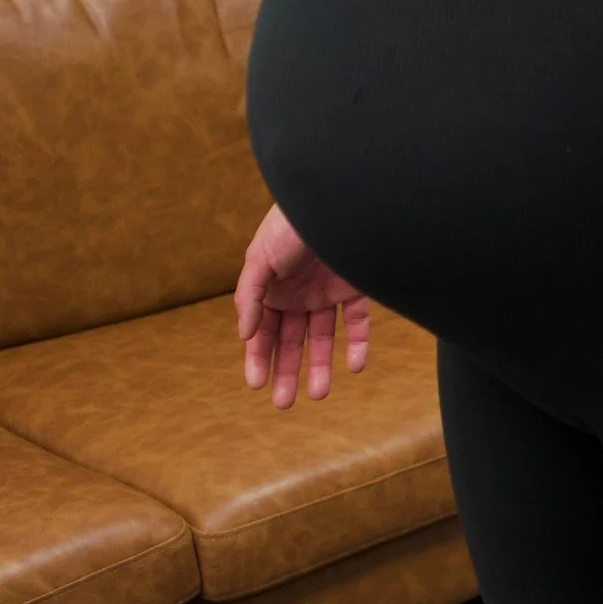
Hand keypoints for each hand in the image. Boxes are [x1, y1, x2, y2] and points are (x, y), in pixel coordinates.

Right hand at [235, 204, 368, 408]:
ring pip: (323, 336)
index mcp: (270, 288)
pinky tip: (355, 366)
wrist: (336, 200)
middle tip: (284, 403)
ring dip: (321, 364)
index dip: (257, 357)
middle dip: (287, 370)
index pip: (262, 330)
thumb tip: (245, 334)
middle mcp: (298, 293)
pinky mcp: (355, 287)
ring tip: (320, 394)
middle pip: (291, 339)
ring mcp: (327, 291)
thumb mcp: (260, 258)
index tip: (257, 384)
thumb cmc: (290, 224)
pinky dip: (357, 343)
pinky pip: (357, 321)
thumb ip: (250, 295)